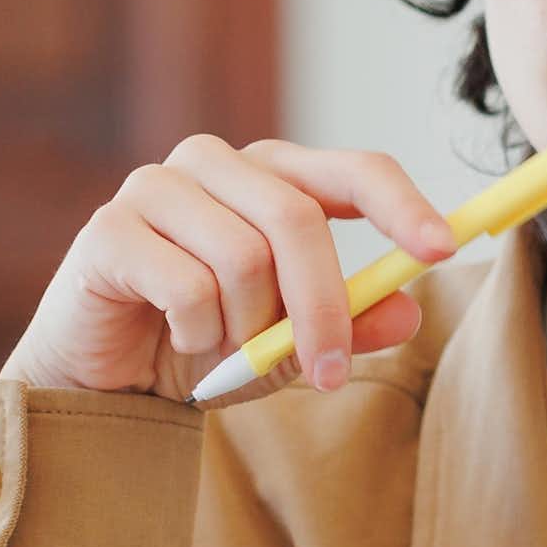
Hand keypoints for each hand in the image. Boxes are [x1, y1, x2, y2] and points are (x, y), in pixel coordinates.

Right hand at [2, 136, 457, 409]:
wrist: (102, 382)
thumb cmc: (199, 347)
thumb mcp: (289, 346)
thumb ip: (347, 325)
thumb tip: (408, 309)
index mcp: (272, 178)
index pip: (352, 169)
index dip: (402, 204)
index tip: (444, 249)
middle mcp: (215, 165)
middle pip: (297, 218)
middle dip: (323, 308)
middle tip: (327, 375)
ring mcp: (157, 188)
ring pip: (241, 257)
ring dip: (245, 330)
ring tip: (224, 355)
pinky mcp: (110, 229)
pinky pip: (186, 286)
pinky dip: (196, 334)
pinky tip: (178, 343)